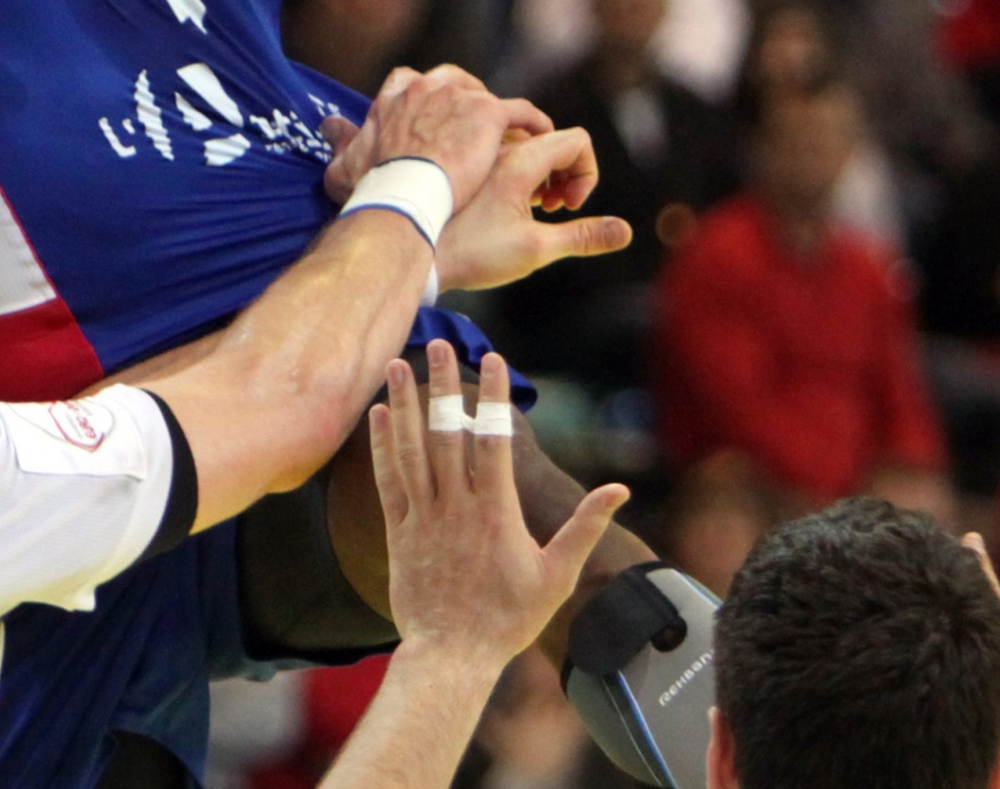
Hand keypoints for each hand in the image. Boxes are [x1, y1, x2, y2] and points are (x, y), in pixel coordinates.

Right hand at [359, 68, 546, 214]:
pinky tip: (540, 138)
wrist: (403, 196)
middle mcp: (427, 87)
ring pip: (488, 97)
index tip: (434, 119)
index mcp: (394, 97)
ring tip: (510, 140)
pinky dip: (533, 123)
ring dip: (498, 118)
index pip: (411, 79)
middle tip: (476, 133)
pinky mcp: (488, 114)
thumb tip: (330, 126)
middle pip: (454, 81)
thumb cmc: (373, 188)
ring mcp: (459, 97)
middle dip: (466, 102)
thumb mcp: (345, 165)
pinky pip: (522, 112)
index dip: (426, 98)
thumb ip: (342, 141)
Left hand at [368, 344, 625, 672]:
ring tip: (397, 364)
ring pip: (411, 450)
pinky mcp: (398, 532)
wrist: (453, 655)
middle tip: (440, 344)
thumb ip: (585, 526)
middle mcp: (456, 507)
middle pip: (447, 433)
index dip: (492, 397)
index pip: (493, 440)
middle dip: (445, 385)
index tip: (492, 360)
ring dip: (405, 404)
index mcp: (496, 512)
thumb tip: (620, 489)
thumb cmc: (509, 619)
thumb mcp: (557, 574)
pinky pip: (388, 480)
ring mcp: (423, 518)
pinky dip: (383, 446)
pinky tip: (380, 415)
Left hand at [436, 128, 629, 292]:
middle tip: (550, 207)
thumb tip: (626, 231)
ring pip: (521, 142)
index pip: (577, 141)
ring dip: (536, 170)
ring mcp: (475, 149)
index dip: (586, 173)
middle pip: (550, 138)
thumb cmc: (471, 253)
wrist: (411, 249)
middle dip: (563, 173)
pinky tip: (496, 198)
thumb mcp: (536, 249)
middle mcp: (498, 143)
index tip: (569, 206)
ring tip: (525, 205)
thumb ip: (583, 236)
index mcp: (521, 158)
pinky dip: (508, 166)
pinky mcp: (457, 157)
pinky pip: (493, 147)